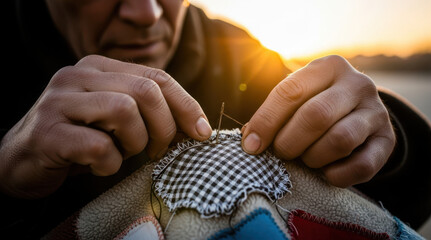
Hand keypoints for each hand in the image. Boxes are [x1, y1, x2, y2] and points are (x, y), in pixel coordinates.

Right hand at [0, 55, 211, 197]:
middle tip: (158, 150)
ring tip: (124, 154)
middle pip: (146, 91)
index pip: (157, 77)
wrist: (22, 161)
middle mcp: (78, 76)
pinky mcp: (47, 133)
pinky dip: (109, 164)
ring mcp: (59, 101)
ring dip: (135, 143)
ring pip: (124, 111)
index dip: (186, 105)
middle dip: (164, 126)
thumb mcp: (118, 120)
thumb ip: (149, 112)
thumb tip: (198, 126)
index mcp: (99, 67)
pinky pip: (98, 146)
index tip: (202, 132)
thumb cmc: (81, 140)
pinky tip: (100, 166)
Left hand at [241, 55, 394, 187]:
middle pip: (315, 116)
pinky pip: (362, 165)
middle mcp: (357, 84)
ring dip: (313, 158)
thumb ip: (274, 114)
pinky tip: (326, 173)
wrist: (360, 111)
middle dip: (289, 142)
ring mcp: (376, 111)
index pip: (290, 92)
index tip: (251, 145)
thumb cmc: (317, 103)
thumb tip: (251, 141)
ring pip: (340, 140)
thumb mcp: (298, 97)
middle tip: (281, 153)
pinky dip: (337, 175)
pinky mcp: (387, 140)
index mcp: (328, 66)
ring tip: (305, 159)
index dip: (266, 122)